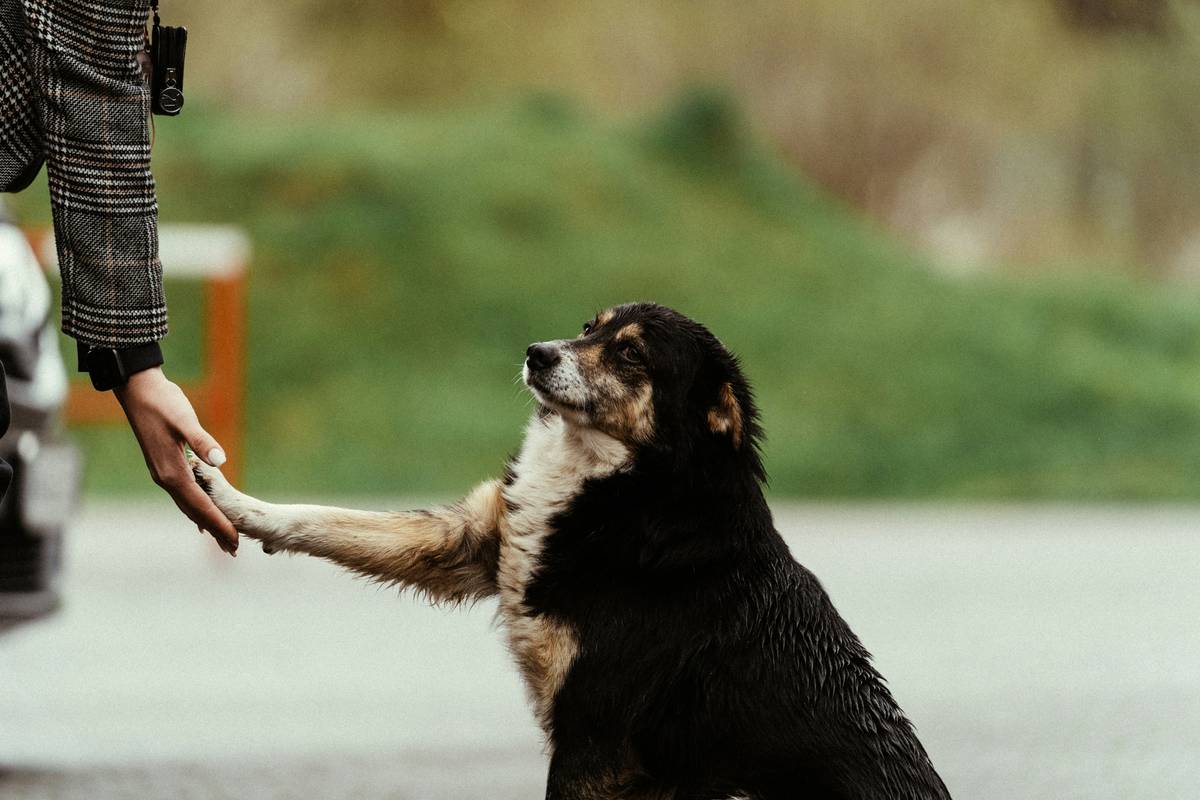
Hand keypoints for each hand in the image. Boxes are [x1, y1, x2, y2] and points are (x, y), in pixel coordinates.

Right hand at [114, 367, 238, 554]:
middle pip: (194, 512)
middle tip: (234, 550)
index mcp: (173, 472)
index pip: (201, 506)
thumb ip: (202, 441)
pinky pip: (182, 495)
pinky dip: (194, 507)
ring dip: (205, 521)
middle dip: (214, 530)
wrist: (138, 390)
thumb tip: (220, 460)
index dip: (219, 524)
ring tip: (221, 538)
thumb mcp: (185, 420)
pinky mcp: (164, 466)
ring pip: (187, 505)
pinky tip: (200, 514)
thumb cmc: (163, 403)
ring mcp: (163, 473)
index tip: (235, 540)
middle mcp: (166, 478)